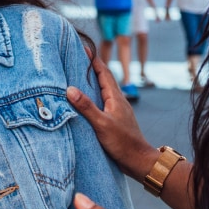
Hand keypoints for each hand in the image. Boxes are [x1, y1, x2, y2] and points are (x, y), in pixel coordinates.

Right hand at [67, 55, 155, 179]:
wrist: (138, 161)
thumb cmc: (122, 142)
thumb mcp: (101, 124)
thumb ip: (86, 107)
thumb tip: (70, 89)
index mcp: (115, 97)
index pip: (104, 72)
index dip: (94, 60)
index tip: (84, 48)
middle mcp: (117, 100)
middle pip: (104, 79)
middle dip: (92, 68)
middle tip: (77, 60)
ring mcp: (117, 110)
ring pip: (104, 91)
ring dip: (93, 83)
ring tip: (79, 79)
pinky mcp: (116, 120)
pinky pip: (104, 102)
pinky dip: (95, 97)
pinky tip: (88, 104)